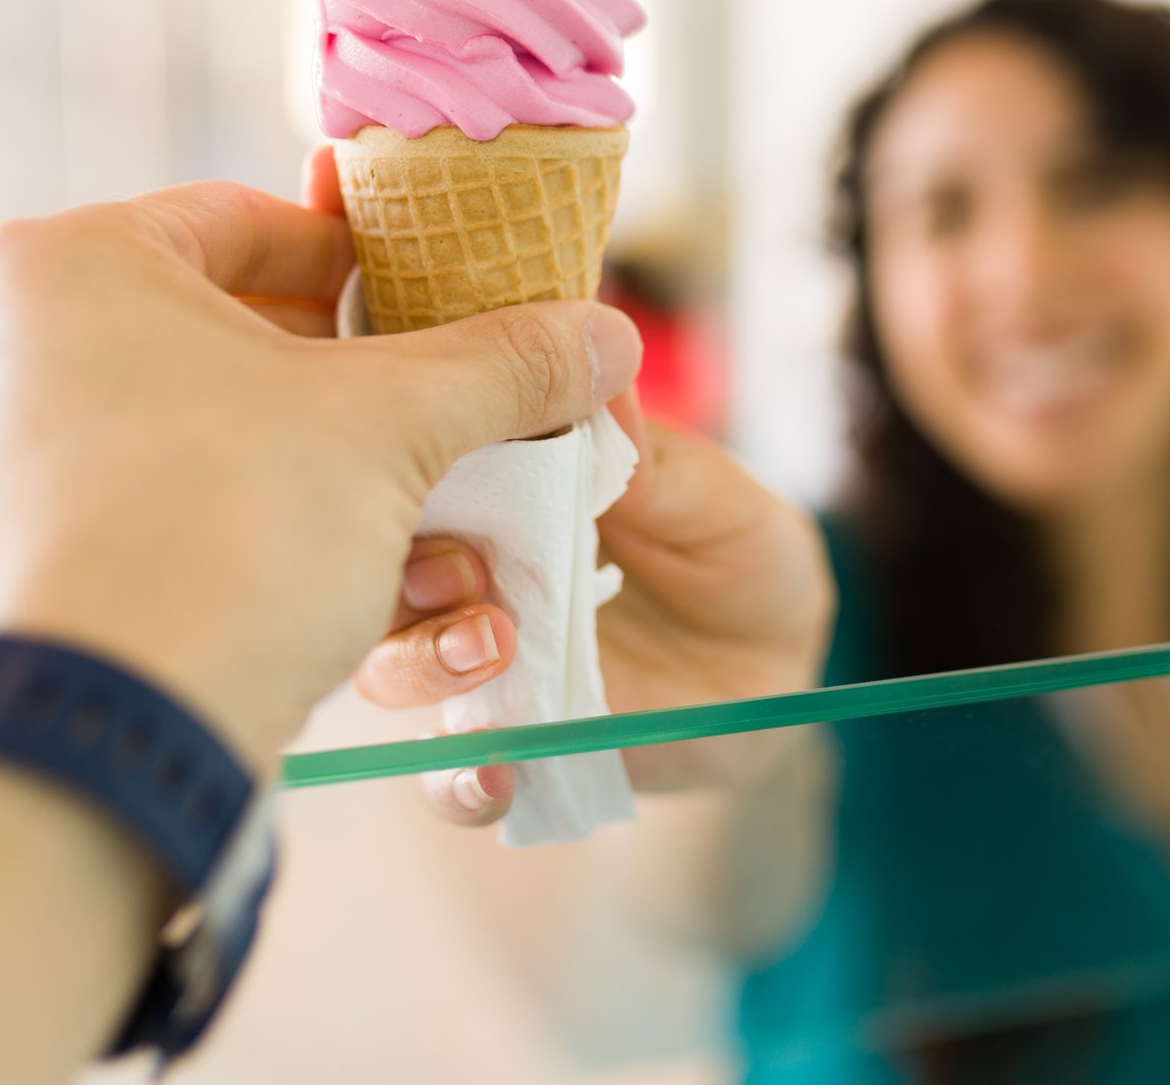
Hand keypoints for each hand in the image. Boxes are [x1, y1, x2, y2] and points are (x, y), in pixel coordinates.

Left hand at [0, 180, 641, 767]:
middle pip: (243, 336)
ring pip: (220, 438)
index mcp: (72, 266)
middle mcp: (14, 351)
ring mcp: (13, 468)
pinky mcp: (34, 568)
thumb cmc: (219, 538)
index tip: (448, 304)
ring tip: (436, 524)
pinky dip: (278, 540)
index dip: (371, 260)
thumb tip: (609, 337)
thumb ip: (504, 366)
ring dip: (343, 478)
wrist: (95, 751)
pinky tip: (371, 590)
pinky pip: (181, 518)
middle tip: (455, 414)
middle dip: (370, 388)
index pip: (253, 220)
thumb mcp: (393, 428)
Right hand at [355, 389, 833, 825]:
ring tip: (491, 653)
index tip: (445, 459)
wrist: (776, 676)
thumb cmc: (742, 557)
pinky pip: (452, 776)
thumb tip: (611, 387)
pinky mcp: (507, 744)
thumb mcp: (727, 508)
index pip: (437, 462)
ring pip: (399, 664)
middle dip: (409, 566)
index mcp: (513, 486)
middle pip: (393, 565)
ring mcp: (481, 661)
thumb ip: (666, 469)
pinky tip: (494, 776)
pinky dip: (457, 782)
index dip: (426, 458)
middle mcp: (474, 570)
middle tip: (465, 570)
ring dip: (423, 661)